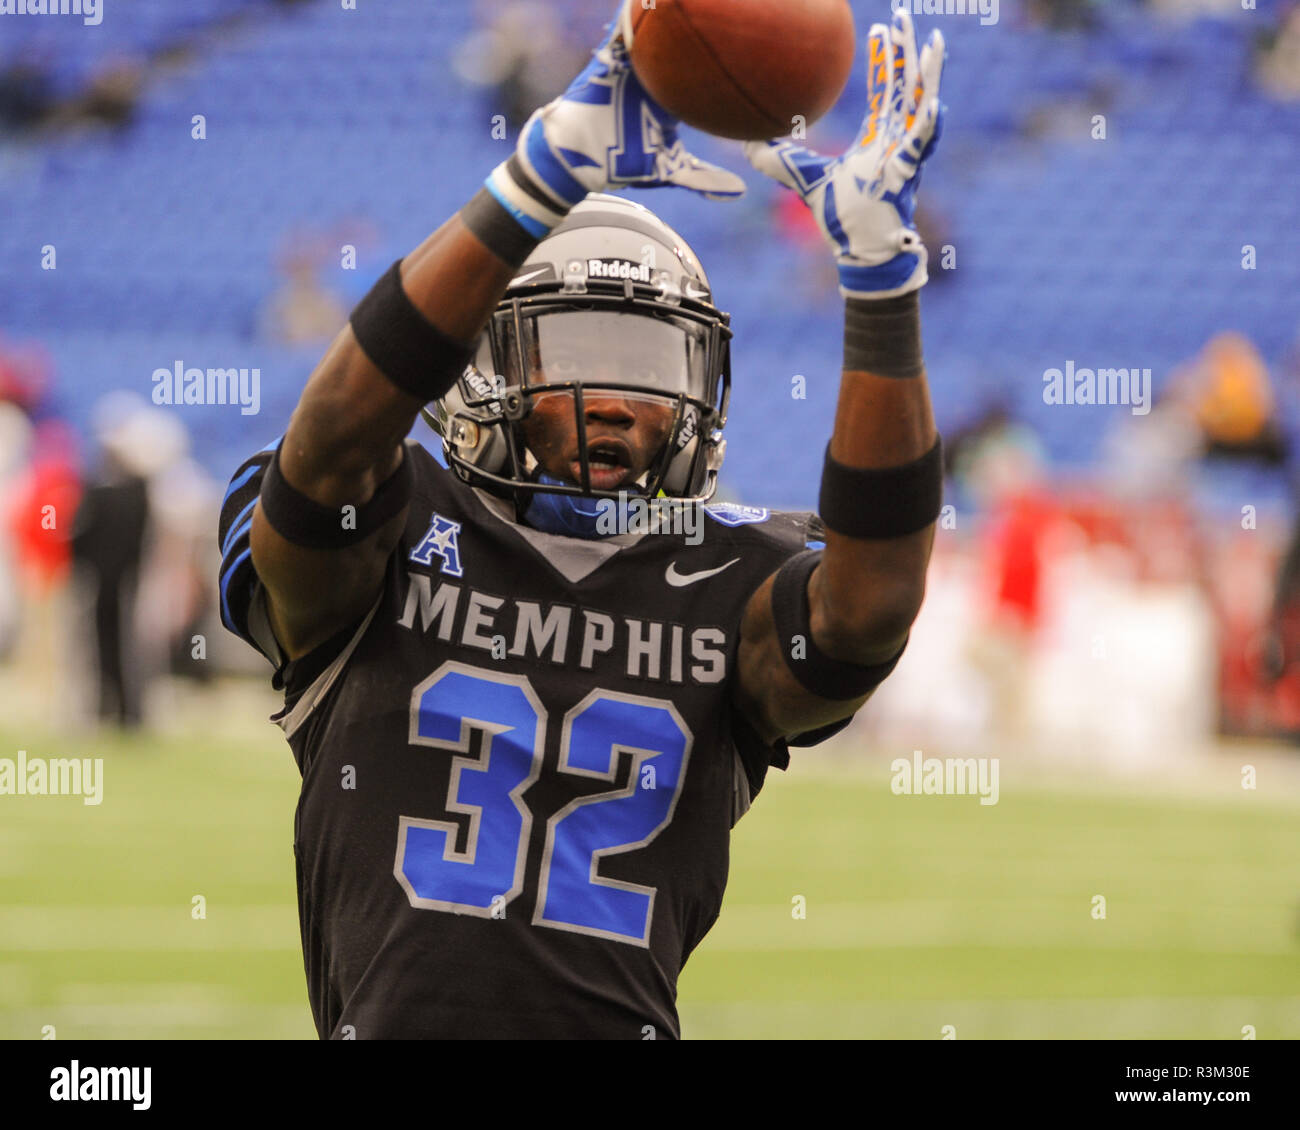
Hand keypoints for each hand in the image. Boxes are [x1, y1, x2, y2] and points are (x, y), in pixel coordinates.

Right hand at [512, 2, 745, 207]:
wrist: (578, 159)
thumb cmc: (621, 162)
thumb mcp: (669, 169)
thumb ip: (703, 178)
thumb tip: (740, 191)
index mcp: (670, 94)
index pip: (700, 70)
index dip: (722, 58)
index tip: (755, 45)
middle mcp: (653, 76)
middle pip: (681, 44)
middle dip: (699, 24)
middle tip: (736, 5)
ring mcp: (632, 66)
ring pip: (654, 32)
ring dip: (669, 12)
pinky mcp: (609, 60)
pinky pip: (625, 30)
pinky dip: (637, 15)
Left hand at [744, 12, 944, 298]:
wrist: (859, 255)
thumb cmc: (839, 219)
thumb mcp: (802, 180)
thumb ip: (777, 159)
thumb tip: (745, 139)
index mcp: (877, 139)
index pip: (884, 92)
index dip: (883, 62)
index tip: (879, 31)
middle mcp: (896, 142)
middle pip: (906, 86)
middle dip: (907, 50)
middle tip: (904, 15)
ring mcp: (904, 157)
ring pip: (922, 107)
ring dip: (929, 75)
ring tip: (935, 43)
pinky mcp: (906, 177)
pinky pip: (920, 148)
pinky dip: (929, 127)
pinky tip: (935, 104)